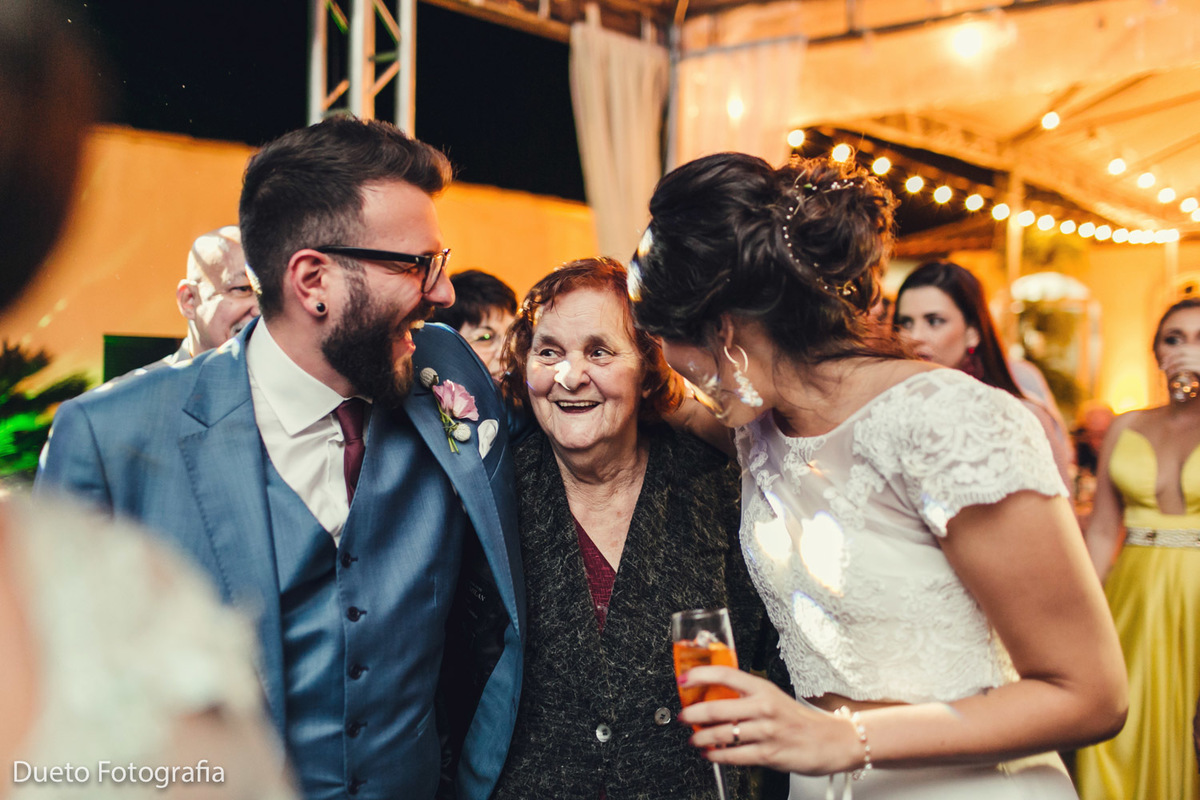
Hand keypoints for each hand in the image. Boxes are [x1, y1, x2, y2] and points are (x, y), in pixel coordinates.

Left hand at [676, 667, 863, 775]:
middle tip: (683, 716)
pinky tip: (710, 754)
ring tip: (694, 738)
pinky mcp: (769, 754)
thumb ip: (746, 696)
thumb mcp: (773, 697)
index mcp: (763, 688)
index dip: (700, 675)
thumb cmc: (799, 719)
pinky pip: (734, 756)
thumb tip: (713, 696)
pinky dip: (717, 756)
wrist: (832, 741)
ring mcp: (766, 731)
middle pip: (717, 707)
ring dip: (701, 737)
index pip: (726, 674)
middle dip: (692, 714)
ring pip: (722, 734)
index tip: (683, 680)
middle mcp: (764, 707)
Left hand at [1160, 345, 1199, 376]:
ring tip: (1166, 372)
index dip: (1173, 353)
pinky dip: (1176, 370)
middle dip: (1170, 358)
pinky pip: (1187, 367)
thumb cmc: (1199, 383)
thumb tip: (1169, 361)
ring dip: (1171, 365)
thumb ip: (1186, 364)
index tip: (1164, 361)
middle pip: (1183, 352)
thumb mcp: (1193, 370)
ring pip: (1183, 359)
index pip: (1185, 348)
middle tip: (1162, 367)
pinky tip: (1170, 375)